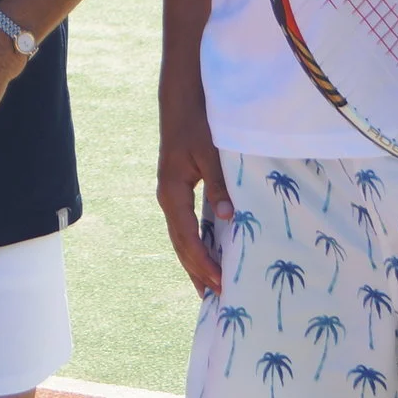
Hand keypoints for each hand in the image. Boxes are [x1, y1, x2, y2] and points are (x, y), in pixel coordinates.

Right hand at [158, 83, 229, 297]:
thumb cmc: (196, 123)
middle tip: (218, 298)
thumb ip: (220, 186)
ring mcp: (172, 195)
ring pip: (181, 237)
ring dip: (195, 262)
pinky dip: (197, 245)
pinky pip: (187, 226)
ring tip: (208, 288)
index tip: (221, 282)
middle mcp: (168, 198)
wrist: (180, 100)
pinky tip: (208, 254)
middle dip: (197, 271)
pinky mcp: (180, 191)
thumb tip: (228, 219)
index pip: (187, 237)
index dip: (203, 262)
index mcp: (172, 192)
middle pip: (180, 244)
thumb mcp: (211, 153)